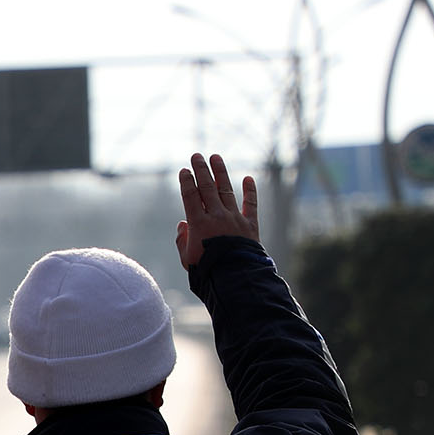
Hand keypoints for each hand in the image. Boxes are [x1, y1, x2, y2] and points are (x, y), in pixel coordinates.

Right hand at [176, 152, 259, 268]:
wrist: (235, 278)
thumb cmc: (207, 271)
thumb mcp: (186, 258)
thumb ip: (182, 239)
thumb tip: (183, 224)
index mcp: (199, 224)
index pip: (190, 196)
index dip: (186, 182)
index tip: (184, 170)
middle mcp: (217, 217)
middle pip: (207, 188)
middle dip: (201, 170)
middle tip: (196, 156)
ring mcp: (234, 219)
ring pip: (226, 190)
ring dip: (220, 172)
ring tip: (215, 157)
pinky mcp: (250, 225)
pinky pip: (251, 205)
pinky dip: (250, 191)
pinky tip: (248, 178)